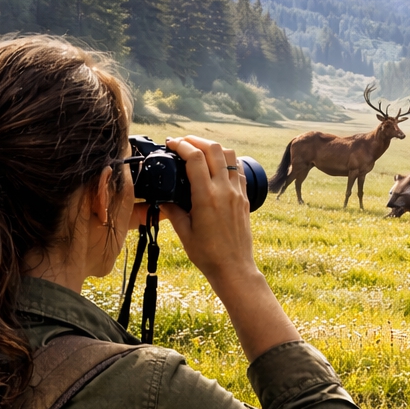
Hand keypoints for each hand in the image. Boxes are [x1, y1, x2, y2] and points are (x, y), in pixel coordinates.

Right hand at [157, 136, 299, 362]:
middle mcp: (224, 190)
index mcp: (206, 197)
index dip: (181, 145)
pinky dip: (226, 162)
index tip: (170, 144)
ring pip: (229, 155)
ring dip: (213, 147)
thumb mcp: (184, 232)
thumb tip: (164, 197)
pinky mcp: (245, 198)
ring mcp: (237, 193)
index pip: (195, 158)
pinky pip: (238, 170)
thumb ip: (173, 210)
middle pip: (214, 149)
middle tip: (182, 142)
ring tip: (199, 150)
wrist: (234, 268)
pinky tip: (216, 167)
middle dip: (196, 140)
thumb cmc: (208, 255)